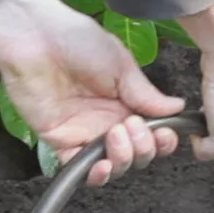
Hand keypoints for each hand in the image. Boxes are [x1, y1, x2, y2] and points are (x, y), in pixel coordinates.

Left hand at [0, 0, 188, 186]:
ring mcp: (85, 132)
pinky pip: (78, 168)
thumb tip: (178, 108)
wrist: (36, 38)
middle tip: (132, 125)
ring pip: (113, 164)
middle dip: (142, 147)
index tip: (164, 133)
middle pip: (137, 153)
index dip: (161, 140)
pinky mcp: (59, 140)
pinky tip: (102, 165)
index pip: (152, 132)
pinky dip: (94, 174)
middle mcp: (109, 121)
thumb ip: (147, 94)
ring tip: (116, 135)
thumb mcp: (121, 65)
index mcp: (127, 103)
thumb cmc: (77, 41)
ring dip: (122, 158)